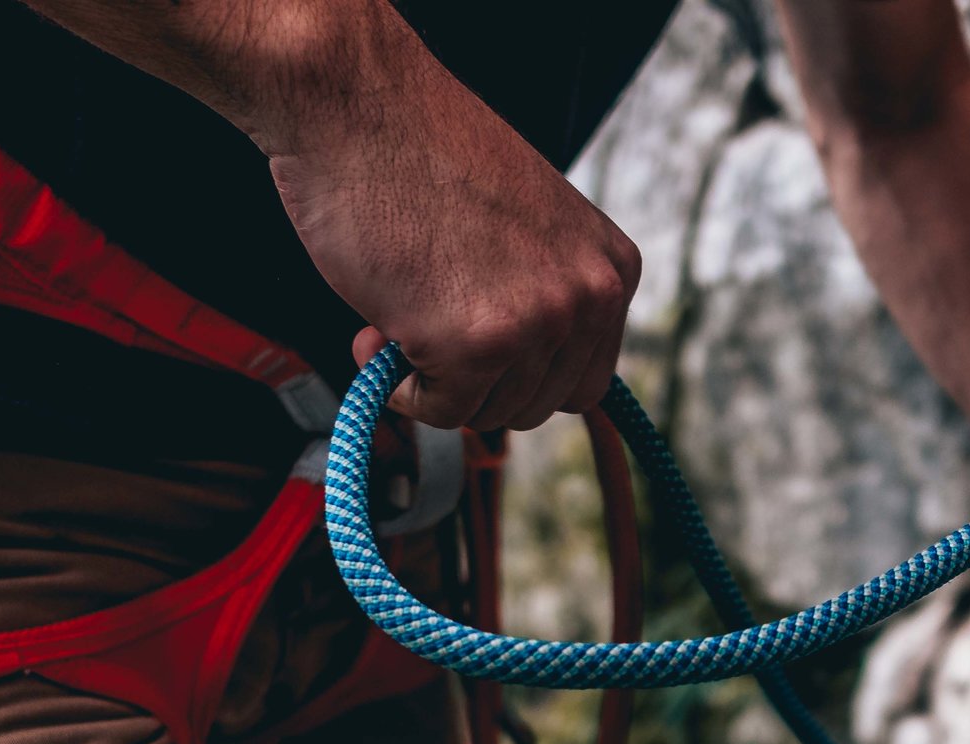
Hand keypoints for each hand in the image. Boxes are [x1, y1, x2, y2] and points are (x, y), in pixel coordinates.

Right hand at [12, 0, 638, 429]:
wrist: (358, 104)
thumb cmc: (421, 154)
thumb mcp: (522, 227)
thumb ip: (537, 292)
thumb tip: (516, 372)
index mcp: (611, 267)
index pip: (586, 376)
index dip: (521, 373)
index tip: (477, 349)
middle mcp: (590, 297)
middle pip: (542, 404)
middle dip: (479, 383)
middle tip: (423, 333)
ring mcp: (539, 322)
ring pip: (492, 413)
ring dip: (437, 382)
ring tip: (397, 317)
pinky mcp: (478, 345)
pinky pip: (442, 411)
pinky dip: (402, 390)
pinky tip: (377, 330)